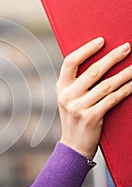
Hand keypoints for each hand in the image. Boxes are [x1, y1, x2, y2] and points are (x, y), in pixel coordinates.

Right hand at [56, 37, 131, 158]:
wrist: (73, 145)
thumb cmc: (75, 118)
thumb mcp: (69, 99)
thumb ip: (77, 83)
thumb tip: (99, 64)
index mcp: (61, 87)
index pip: (70, 62)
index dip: (86, 50)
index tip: (101, 41)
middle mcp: (67, 95)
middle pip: (92, 71)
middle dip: (112, 58)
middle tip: (127, 48)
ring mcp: (78, 107)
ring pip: (106, 85)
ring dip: (124, 74)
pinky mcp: (91, 117)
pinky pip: (112, 99)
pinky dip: (125, 90)